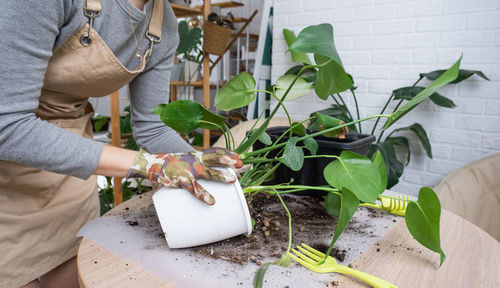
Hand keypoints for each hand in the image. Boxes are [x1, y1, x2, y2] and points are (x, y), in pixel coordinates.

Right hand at [127, 148, 242, 204]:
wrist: (149, 163)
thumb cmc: (168, 165)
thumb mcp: (183, 162)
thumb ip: (194, 167)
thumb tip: (203, 176)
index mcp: (195, 156)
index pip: (214, 151)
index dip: (227, 153)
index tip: (239, 156)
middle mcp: (194, 160)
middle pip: (214, 158)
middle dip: (228, 160)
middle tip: (241, 164)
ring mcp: (188, 170)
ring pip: (208, 172)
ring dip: (221, 175)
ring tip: (232, 180)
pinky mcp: (181, 180)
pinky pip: (195, 189)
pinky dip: (204, 195)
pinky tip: (212, 201)